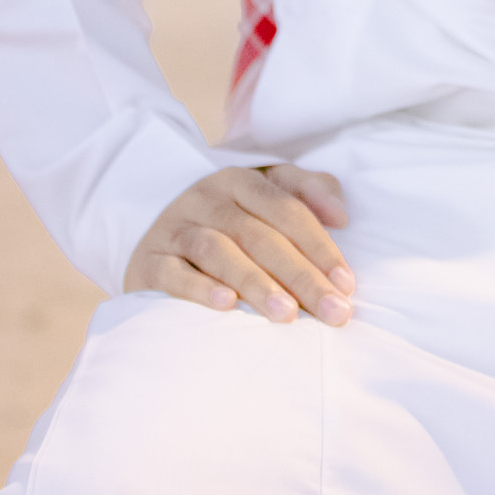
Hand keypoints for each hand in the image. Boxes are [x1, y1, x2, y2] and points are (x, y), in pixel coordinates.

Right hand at [124, 164, 353, 325]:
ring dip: (256, 283)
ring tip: (288, 314)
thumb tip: (341, 215)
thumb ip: (308, 192)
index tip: (347, 285)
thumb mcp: (265, 194)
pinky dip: (199, 288)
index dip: (320, 246)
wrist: (152, 234)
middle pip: (260, 235)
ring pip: (219, 251)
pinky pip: (173, 273)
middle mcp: (206, 197)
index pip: (288, 210)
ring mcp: (174, 228)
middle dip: (301, 275)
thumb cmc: (227, 221)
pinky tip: (227, 306)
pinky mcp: (148, 261)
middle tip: (332, 311)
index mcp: (240, 180)